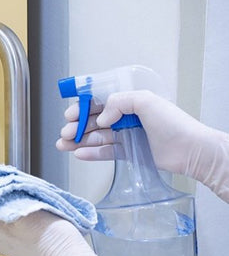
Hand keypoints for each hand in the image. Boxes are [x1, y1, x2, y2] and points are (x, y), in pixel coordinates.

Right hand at [56, 90, 228, 201]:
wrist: (191, 151)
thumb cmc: (174, 124)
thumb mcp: (146, 101)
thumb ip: (119, 103)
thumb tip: (101, 117)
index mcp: (130, 102)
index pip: (100, 103)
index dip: (82, 108)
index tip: (69, 115)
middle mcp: (127, 117)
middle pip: (95, 121)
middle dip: (77, 127)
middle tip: (65, 133)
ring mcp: (127, 135)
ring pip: (97, 137)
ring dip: (79, 141)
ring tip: (64, 145)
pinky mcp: (129, 152)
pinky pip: (106, 152)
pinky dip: (92, 153)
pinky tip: (79, 154)